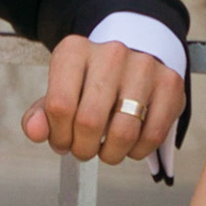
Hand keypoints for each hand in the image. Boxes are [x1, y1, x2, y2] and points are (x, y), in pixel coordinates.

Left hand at [21, 34, 185, 165]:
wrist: (133, 59)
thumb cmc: (91, 82)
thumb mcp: (60, 92)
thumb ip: (41, 115)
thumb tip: (36, 132)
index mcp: (74, 50)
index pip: (59, 106)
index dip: (59, 135)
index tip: (63, 140)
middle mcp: (111, 52)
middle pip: (89, 121)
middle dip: (83, 148)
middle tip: (84, 149)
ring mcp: (144, 66)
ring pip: (123, 132)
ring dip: (111, 154)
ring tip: (106, 150)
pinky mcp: (170, 82)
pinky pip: (152, 135)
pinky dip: (137, 151)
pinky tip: (130, 144)